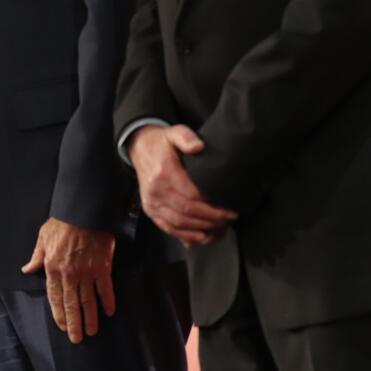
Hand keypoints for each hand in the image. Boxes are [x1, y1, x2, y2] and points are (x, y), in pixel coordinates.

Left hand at [20, 218, 115, 342]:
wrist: (83, 212)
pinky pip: (105, 288)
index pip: (55, 298)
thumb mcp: (42, 238)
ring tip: (92, 331)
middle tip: (77, 338)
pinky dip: (108, 301)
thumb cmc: (61, 223)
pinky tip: (109, 312)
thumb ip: (36, 257)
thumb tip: (27, 269)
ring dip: (90, 318)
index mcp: (53, 268)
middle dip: (74, 323)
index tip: (62, 326)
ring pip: (88, 301)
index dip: (59, 314)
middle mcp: (70, 275)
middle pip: (72, 304)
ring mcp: (87, 272)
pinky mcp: (103, 267)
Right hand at [128, 125, 236, 246]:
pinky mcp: (151, 211)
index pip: (192, 195)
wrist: (140, 148)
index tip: (230, 210)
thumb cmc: (162, 143)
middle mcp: (156, 191)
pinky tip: (204, 238)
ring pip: (179, 224)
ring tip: (221, 230)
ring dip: (202, 230)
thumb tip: (198, 147)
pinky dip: (187, 237)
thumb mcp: (175, 132)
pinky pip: (169, 229)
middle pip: (187, 213)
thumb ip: (187, 138)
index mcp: (164, 173)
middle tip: (229, 220)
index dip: (212, 206)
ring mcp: (152, 204)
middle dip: (212, 220)